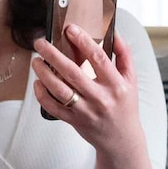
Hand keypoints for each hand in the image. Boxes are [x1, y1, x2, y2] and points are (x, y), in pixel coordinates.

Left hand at [33, 24, 145, 153]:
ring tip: (36, 61)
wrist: (121, 139)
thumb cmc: (125, 106)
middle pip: (73, 72)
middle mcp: (100, 98)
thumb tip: (114, 32)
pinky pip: (53, 107)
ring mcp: (85, 111)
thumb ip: (124, 55)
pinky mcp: (73, 121)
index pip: (98, 58)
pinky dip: (42, 95)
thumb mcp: (131, 80)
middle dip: (53, 55)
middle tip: (41, 42)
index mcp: (116, 85)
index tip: (70, 29)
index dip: (83, 41)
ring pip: (59, 90)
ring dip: (44, 74)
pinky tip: (38, 82)